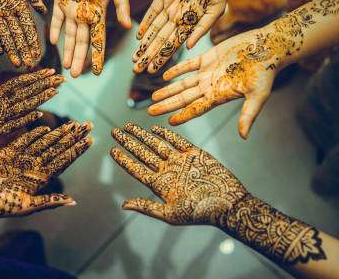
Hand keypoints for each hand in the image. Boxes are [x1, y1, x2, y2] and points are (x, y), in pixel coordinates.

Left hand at [0, 57, 64, 146]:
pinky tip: (38, 112)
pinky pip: (12, 124)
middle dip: (43, 86)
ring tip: (54, 91)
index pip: (20, 85)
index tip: (49, 71)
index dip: (35, 78)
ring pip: (23, 106)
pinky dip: (24, 118)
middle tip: (61, 79)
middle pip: (26, 94)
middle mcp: (1, 107)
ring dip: (39, 99)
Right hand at [0, 121, 93, 216]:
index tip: (90, 140)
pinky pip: (24, 141)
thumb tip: (73, 202)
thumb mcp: (28, 207)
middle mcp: (35, 167)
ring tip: (73, 124)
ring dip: (58, 133)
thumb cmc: (3, 207)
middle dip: (74, 137)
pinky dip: (34, 134)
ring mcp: (22, 159)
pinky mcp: (8, 153)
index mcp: (42, 178)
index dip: (77, 150)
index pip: (64, 161)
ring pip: (44, 142)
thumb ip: (49, 201)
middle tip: (89, 125)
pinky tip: (46, 127)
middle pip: (59, 148)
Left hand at [50, 0, 130, 76]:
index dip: (97, 56)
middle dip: (79, 58)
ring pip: (69, 34)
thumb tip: (126, 25)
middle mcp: (86, 13)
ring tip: (66, 66)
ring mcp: (72, 7)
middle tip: (75, 76)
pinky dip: (55, 29)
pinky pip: (57, 18)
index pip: (98, 39)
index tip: (96, 72)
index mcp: (100, 12)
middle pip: (82, 41)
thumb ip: (121, 4)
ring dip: (68, 50)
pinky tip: (53, 42)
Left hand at [110, 123, 246, 225]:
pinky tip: (154, 128)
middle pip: (143, 154)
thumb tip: (123, 205)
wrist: (227, 203)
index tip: (111, 149)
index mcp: (160, 185)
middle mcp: (168, 171)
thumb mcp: (170, 214)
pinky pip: (177, 141)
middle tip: (114, 131)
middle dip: (128, 142)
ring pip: (157, 145)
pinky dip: (166, 133)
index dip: (123, 159)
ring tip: (129, 126)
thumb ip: (146, 207)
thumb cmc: (199, 213)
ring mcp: (180, 161)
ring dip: (143, 135)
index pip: (136, 169)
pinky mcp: (194, 154)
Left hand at [132, 0, 230, 73]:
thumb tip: (189, 47)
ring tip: (135, 57)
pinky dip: (144, 22)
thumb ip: (202, 28)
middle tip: (137, 69)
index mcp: (190, 24)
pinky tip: (138, 35)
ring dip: (144, 43)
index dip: (162, 58)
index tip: (152, 71)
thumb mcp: (216, 9)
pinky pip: (151, 11)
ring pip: (153, 29)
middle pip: (160, 40)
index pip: (173, 45)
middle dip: (149, 55)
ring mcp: (170, 6)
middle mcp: (178, 18)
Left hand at [148, 27, 282, 137]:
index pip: (197, 109)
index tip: (169, 122)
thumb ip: (248, 115)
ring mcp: (208, 72)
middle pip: (184, 98)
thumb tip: (243, 136)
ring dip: (168, 89)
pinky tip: (164, 75)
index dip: (183, 115)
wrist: (268, 47)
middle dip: (167, 105)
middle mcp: (211, 86)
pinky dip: (177, 70)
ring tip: (153, 97)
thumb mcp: (258, 95)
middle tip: (150, 111)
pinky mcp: (209, 57)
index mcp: (220, 96)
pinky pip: (189, 65)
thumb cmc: (266, 72)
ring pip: (183, 83)